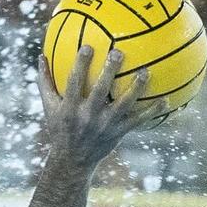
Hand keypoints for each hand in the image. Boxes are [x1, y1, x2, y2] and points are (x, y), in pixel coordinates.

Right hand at [37, 47, 154, 172]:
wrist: (73, 159)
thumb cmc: (60, 127)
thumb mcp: (48, 107)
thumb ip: (45, 82)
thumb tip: (41, 56)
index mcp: (69, 107)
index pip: (73, 82)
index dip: (80, 65)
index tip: (88, 47)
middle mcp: (87, 115)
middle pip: (100, 90)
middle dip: (109, 71)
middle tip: (118, 52)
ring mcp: (105, 125)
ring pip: (123, 104)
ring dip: (135, 88)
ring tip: (145, 72)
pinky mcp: (119, 132)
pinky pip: (138, 120)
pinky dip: (152, 111)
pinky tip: (166, 99)